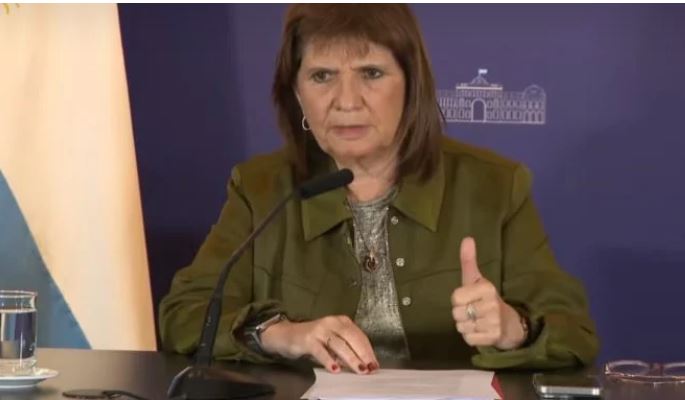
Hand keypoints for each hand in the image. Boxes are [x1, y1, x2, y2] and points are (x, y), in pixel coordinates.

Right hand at [260, 315, 378, 373]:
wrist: (287, 335)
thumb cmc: (314, 340)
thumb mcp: (332, 342)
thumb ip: (346, 349)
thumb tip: (363, 364)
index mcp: (341, 321)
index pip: (359, 335)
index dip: (368, 350)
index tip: (375, 364)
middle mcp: (332, 322)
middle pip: (352, 338)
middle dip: (363, 354)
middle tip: (370, 368)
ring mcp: (320, 329)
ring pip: (339, 344)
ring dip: (351, 358)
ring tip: (359, 369)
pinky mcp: (308, 339)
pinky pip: (320, 351)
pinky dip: (329, 360)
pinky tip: (335, 369)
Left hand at [450, 237, 526, 349]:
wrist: (510, 324)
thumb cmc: (487, 299)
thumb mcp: (477, 279)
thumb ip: (469, 260)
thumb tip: (466, 238)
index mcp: (486, 288)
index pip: (455, 297)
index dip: (458, 300)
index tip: (469, 299)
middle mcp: (491, 304)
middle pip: (456, 313)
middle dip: (461, 314)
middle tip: (473, 312)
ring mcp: (493, 322)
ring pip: (461, 327)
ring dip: (466, 326)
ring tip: (477, 321)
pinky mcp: (492, 337)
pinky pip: (468, 338)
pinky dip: (471, 336)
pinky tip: (481, 331)